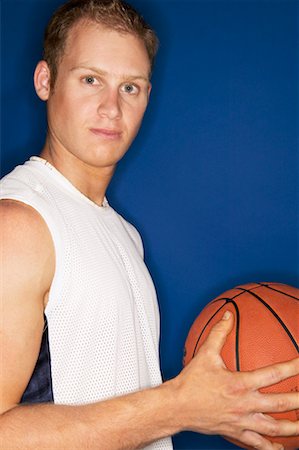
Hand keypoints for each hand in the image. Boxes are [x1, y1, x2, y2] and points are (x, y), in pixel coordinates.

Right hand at [172, 311, 298, 449]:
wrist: (176, 407)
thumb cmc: (190, 382)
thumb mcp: (205, 354)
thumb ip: (219, 333)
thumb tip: (228, 315)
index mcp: (240, 384)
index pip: (273, 374)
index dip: (293, 367)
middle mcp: (245, 404)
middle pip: (281, 404)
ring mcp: (242, 421)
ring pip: (274, 428)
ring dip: (293, 428)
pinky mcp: (236, 433)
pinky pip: (257, 444)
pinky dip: (271, 447)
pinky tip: (281, 447)